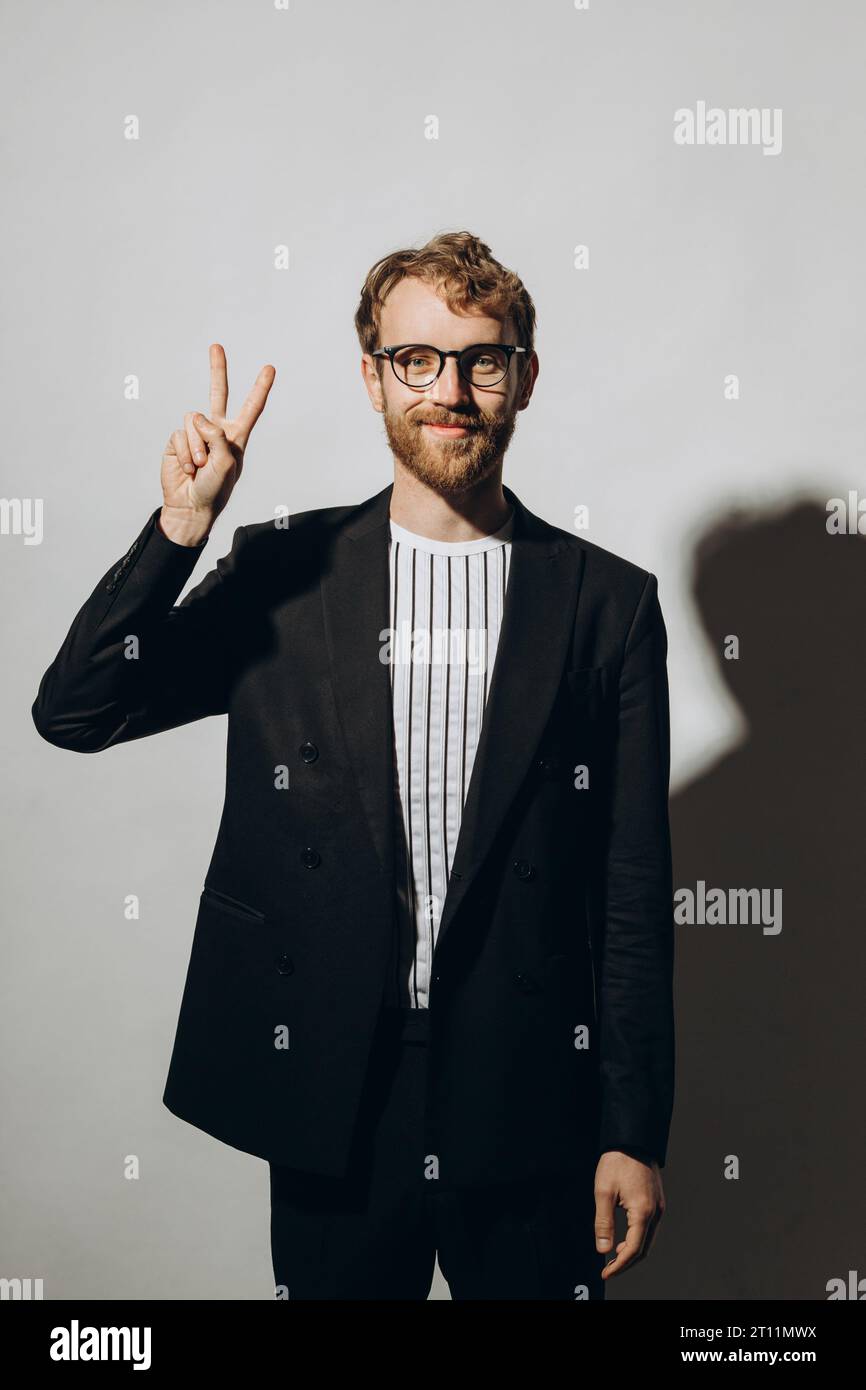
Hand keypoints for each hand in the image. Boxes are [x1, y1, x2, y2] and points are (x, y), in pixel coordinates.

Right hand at [160, 343, 275, 542]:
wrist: (190, 506)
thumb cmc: (215, 490)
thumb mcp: (226, 464)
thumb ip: (217, 437)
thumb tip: (198, 418)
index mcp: (236, 437)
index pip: (251, 408)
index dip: (260, 389)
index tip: (269, 368)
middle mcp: (216, 431)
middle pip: (218, 394)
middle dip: (217, 370)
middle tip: (216, 346)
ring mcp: (196, 434)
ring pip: (194, 421)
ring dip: (198, 447)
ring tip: (200, 466)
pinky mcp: (178, 440)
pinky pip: (180, 435)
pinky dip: (186, 452)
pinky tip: (188, 468)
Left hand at [594, 1150, 664, 1278]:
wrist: (633, 1139)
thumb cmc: (617, 1161)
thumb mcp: (603, 1192)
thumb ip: (603, 1223)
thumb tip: (603, 1250)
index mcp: (643, 1211)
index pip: (634, 1250)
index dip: (620, 1265)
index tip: (606, 1272)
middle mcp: (655, 1212)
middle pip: (644, 1249)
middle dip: (626, 1263)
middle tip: (609, 1268)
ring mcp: (659, 1206)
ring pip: (648, 1240)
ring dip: (632, 1252)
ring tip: (614, 1256)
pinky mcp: (657, 1201)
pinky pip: (650, 1228)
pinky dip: (638, 1239)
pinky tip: (624, 1239)